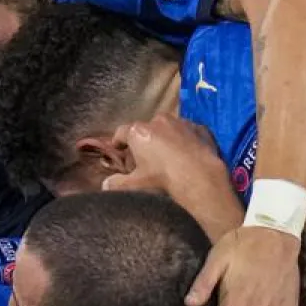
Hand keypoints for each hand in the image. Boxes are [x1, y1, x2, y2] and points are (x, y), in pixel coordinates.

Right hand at [106, 117, 244, 234]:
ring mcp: (181, 122)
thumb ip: (117, 184)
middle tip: (145, 158)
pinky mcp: (200, 128)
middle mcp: (158, 120)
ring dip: (165, 138)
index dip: (118, 142)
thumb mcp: (135, 185)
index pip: (121, 132)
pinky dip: (184, 140)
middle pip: (145, 129)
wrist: (200, 177)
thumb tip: (105, 185)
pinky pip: (187, 133)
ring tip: (169, 156)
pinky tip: (187, 155)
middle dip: (144, 140)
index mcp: (138, 131)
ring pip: (168, 129)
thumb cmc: (163, 179)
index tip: (119, 151)